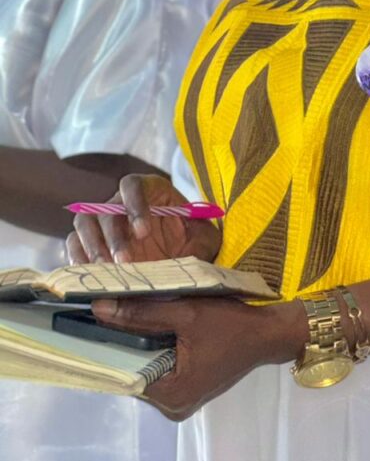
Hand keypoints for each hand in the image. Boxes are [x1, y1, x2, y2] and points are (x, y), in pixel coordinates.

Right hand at [66, 174, 220, 264]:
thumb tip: (196, 251)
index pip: (134, 185)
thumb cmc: (193, 242)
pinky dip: (78, 259)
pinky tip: (89, 276)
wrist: (180, 258)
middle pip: (107, 208)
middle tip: (125, 262)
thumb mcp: (205, 238)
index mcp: (151, 189)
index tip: (144, 231)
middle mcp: (122, 201)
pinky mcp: (90, 242)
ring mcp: (103, 221)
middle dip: (114, 236)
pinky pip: (74, 244)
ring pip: (85, 222)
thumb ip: (201, 240)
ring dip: (93, 246)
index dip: (135, 204)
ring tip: (106, 271)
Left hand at [92, 295, 306, 420]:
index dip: (106, 344)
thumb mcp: (186, 313)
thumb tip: (100, 308)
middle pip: (134, 369)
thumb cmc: (231, 323)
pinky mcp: (187, 385)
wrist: (268, 332)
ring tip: (120, 311)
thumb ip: (142, 313)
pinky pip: (160, 365)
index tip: (87, 320)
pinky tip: (147, 322)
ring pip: (146, 365)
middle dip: (122, 340)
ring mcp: (180, 397)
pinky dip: (154, 345)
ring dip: (138, 340)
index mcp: (170, 394)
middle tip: (103, 309)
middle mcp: (171, 404)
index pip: (124, 370)